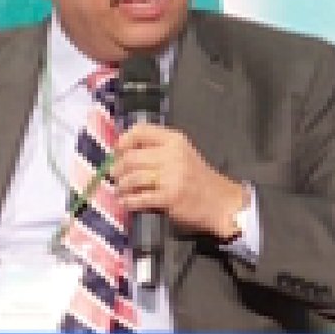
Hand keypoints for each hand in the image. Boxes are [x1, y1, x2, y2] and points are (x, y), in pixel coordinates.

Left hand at [113, 125, 246, 237]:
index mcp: (174, 140)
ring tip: (120, 190)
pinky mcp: (169, 197)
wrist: (220, 201)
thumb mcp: (181, 153)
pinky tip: (125, 202)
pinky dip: (128, 201)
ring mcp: (171, 177)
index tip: (117, 151)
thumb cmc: (197, 178)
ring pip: (132, 178)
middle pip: (131, 157)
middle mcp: (172, 155)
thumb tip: (122, 152)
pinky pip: (139, 198)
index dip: (123, 141)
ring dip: (121, 186)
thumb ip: (157, 149)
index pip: (140, 131)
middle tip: (114, 175)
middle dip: (117, 168)